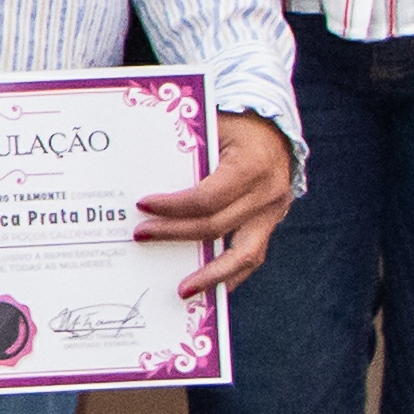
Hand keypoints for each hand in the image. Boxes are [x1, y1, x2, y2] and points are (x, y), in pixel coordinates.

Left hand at [138, 111, 302, 300]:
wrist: (273, 123)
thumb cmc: (234, 122)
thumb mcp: (211, 126)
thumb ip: (187, 153)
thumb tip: (142, 184)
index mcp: (251, 166)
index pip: (206, 198)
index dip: (173, 207)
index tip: (142, 206)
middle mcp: (267, 193)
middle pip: (216, 227)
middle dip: (174, 234)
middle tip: (140, 236)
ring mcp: (273, 212)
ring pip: (244, 254)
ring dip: (211, 275)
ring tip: (182, 291)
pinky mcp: (271, 222)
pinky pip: (252, 255)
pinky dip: (229, 274)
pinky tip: (207, 285)